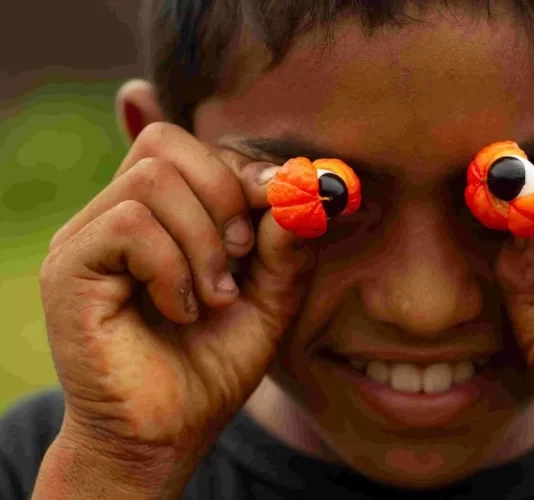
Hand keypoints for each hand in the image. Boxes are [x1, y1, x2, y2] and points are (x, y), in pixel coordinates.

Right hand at [36, 123, 311, 497]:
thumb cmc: (215, 362)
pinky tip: (184, 311)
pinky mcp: (70, 268)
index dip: (245, 172)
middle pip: (167, 144)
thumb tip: (303, 184)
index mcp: (162, 213)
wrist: (166, 434)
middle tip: (241, 257)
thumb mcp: (271, 296)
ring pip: (152, 181)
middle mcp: (118, 214)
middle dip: (225, 196)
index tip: (281, 209)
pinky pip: (129, 225)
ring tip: (215, 297)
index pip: (195, 147)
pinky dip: (174, 269)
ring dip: (203, 243)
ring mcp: (88, 238)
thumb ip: (288, 242)